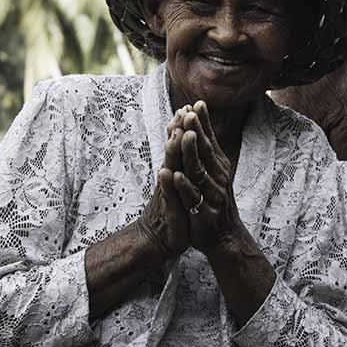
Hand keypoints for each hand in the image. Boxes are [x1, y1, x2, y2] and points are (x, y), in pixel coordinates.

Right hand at [137, 110, 191, 258]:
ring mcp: (166, 193)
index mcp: (175, 171)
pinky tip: (165, 172)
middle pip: (173, 151)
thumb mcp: (180, 186)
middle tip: (182, 112)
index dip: (183, 127)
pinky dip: (167, 183)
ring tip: (176, 135)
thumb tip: (182, 142)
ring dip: (172, 152)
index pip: (180, 146)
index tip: (188, 107)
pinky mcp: (166, 210)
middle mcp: (169, 178)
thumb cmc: (173, 210)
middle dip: (178, 132)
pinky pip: (166, 195)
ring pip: (169, 168)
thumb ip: (181, 164)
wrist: (159, 239)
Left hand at [167, 101, 244, 256]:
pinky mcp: (204, 213)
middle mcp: (218, 177)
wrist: (223, 236)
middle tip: (189, 112)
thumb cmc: (213, 200)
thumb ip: (205, 150)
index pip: (209, 140)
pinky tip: (176, 175)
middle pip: (205, 151)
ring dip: (191, 153)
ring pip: (199, 171)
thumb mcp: (212, 173)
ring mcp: (212, 195)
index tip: (196, 103)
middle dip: (197, 131)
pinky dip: (184, 186)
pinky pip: (192, 197)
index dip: (203, 123)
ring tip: (185, 136)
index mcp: (218, 166)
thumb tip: (197, 122)